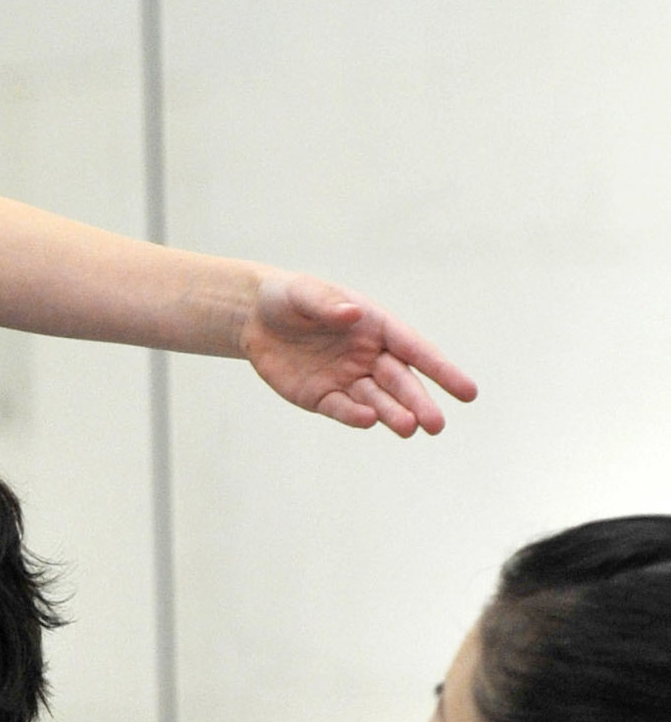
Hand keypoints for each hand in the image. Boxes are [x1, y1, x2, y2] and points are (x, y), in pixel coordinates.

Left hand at [242, 274, 476, 436]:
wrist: (254, 317)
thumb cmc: (288, 297)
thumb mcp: (303, 292)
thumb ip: (327, 303)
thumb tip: (352, 315)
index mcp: (376, 326)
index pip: (415, 349)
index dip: (442, 370)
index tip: (468, 392)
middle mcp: (368, 355)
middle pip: (400, 382)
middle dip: (418, 402)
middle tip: (436, 425)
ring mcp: (346, 378)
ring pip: (376, 400)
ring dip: (393, 414)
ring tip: (409, 428)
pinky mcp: (321, 396)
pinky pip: (342, 408)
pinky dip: (354, 415)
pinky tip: (367, 420)